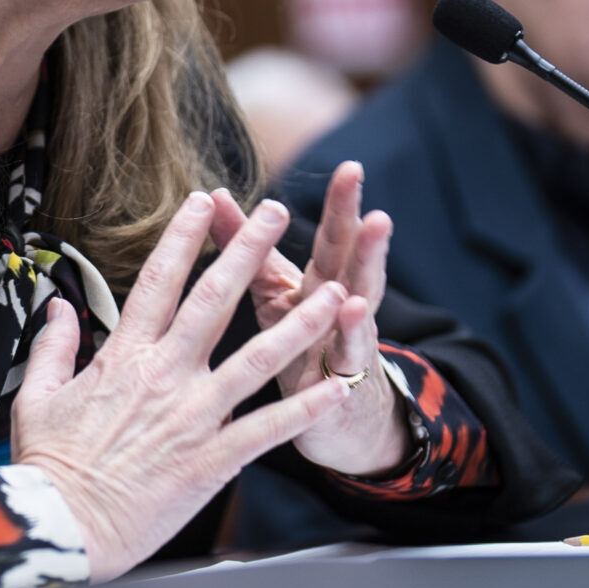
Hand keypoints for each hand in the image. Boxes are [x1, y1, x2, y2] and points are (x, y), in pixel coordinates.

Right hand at [10, 191, 353, 581]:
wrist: (63, 527)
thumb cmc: (50, 465)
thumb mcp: (38, 395)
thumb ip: (53, 344)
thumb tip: (57, 305)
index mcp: (124, 356)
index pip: (159, 281)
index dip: (183, 237)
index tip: (203, 201)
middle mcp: (165, 376)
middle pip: (215, 300)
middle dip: (249, 251)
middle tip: (276, 212)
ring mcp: (193, 416)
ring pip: (257, 358)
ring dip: (299, 324)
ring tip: (333, 293)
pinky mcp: (212, 459)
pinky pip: (268, 428)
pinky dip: (304, 407)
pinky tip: (335, 386)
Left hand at [235, 161, 408, 476]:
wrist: (334, 421)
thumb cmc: (297, 347)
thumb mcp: (274, 294)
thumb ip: (247, 246)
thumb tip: (214, 195)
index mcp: (320, 285)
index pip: (334, 240)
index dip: (341, 207)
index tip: (349, 166)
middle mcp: (341, 309)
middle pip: (354, 265)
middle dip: (364, 233)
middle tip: (372, 201)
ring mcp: (346, 347)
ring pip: (360, 307)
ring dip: (367, 275)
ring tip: (374, 248)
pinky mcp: (339, 388)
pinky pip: (346, 361)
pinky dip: (350, 336)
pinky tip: (350, 312)